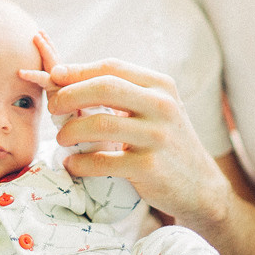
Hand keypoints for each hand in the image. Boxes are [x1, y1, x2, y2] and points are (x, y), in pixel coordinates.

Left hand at [34, 49, 228, 222]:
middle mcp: (163, 106)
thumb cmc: (166, 142)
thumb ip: (122, 92)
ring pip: (100, 124)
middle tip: (53, 108)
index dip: (77, 70)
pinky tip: (73, 164)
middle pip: (104, 87)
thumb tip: (66, 75)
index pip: (112, 67)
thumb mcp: (155, 108)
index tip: (54, 76)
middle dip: (70, 95)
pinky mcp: (150, 167)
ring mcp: (158, 136)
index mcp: (161, 85)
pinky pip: (103, 161)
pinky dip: (80, 163)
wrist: (200, 187)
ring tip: (61, 138)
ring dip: (71, 131)